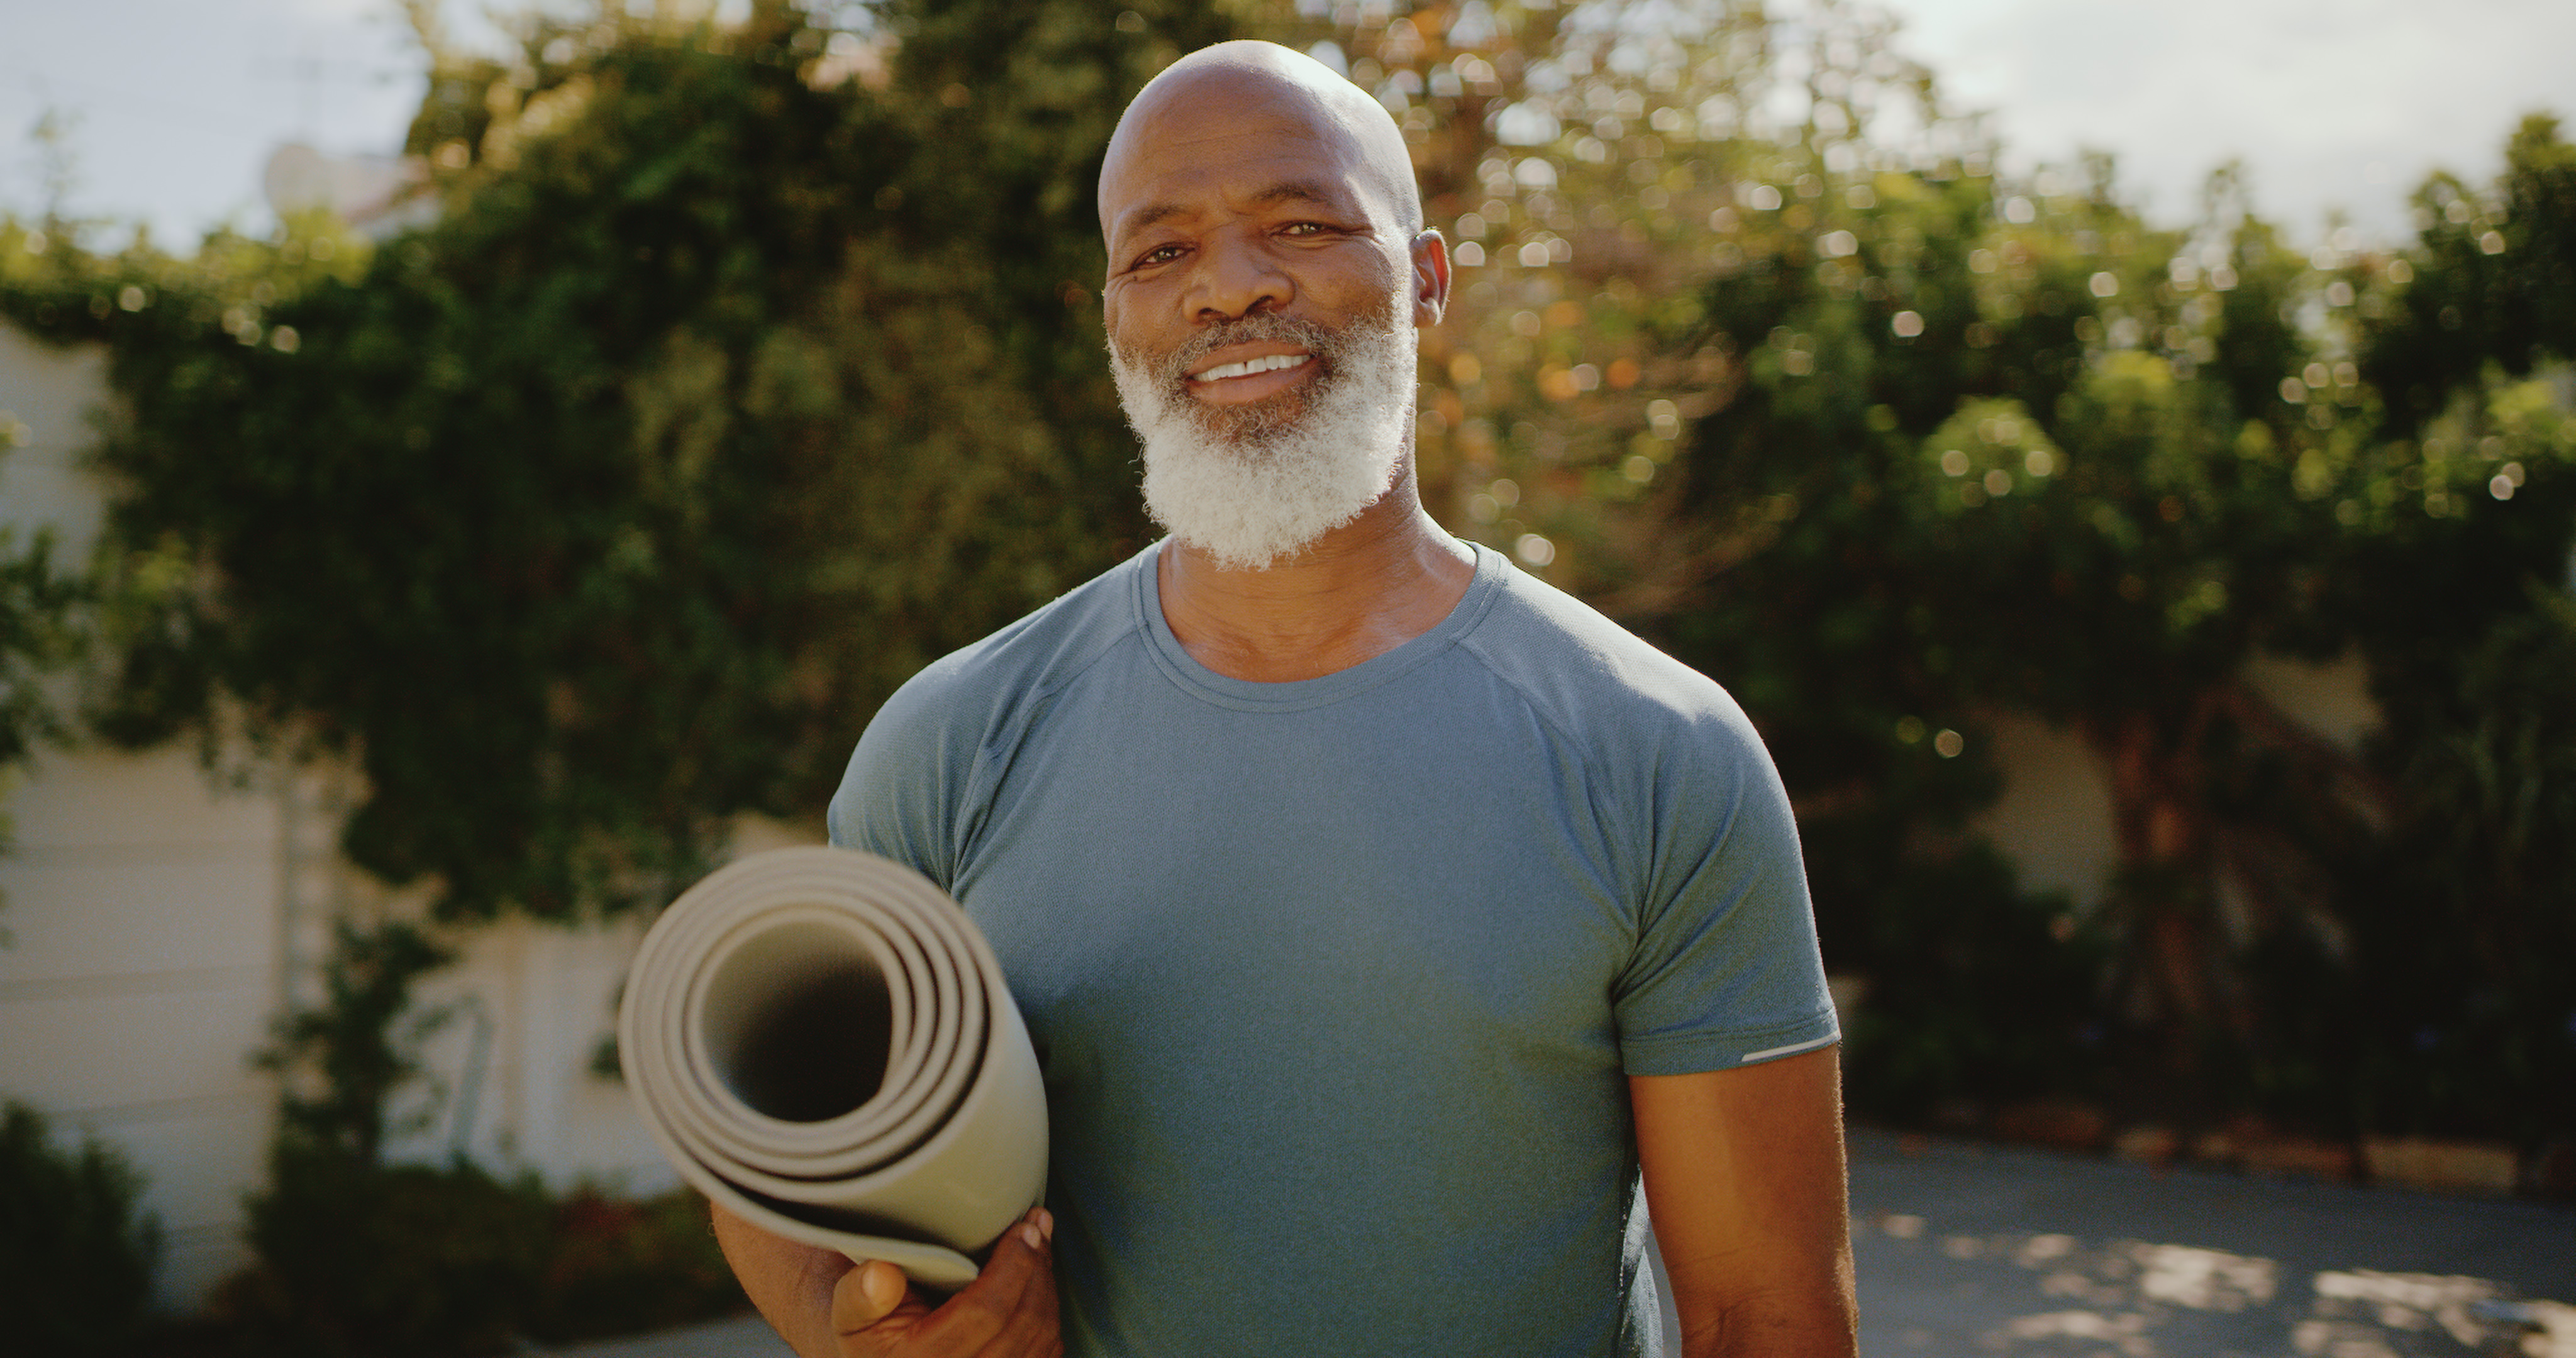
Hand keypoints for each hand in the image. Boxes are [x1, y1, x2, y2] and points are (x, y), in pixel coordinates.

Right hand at [831, 1208, 1062, 1357]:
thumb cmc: (870, 1333)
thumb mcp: (849, 1313)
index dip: (1013, 1265)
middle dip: (1037, 1267)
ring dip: (1046, 1285)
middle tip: (1037, 1225)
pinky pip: (1047, 1354)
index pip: (985, 1312)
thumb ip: (860, 1295)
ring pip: (1043, 1338)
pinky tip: (1038, 1282)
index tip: (1023, 1228)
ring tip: (1038, 1244)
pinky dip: (1048, 1313)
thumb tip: (882, 1274)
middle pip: (1024, 1323)